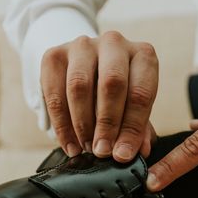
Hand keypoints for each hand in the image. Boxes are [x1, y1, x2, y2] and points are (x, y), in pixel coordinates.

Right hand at [41, 31, 158, 161]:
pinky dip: (61, 125)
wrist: (87, 67)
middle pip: (111, 83)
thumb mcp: (133, 108)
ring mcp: (82, 45)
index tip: (122, 154)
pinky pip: (54, 93)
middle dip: (106, 124)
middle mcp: (114, 43)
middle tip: (102, 152)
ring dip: (82, 124)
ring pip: (79, 86)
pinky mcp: (54, 55)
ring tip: (86, 149)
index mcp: (142, 55)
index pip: (140, 92)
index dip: (132, 128)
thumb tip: (140, 152)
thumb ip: (139, 129)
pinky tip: (70, 145)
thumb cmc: (118, 93)